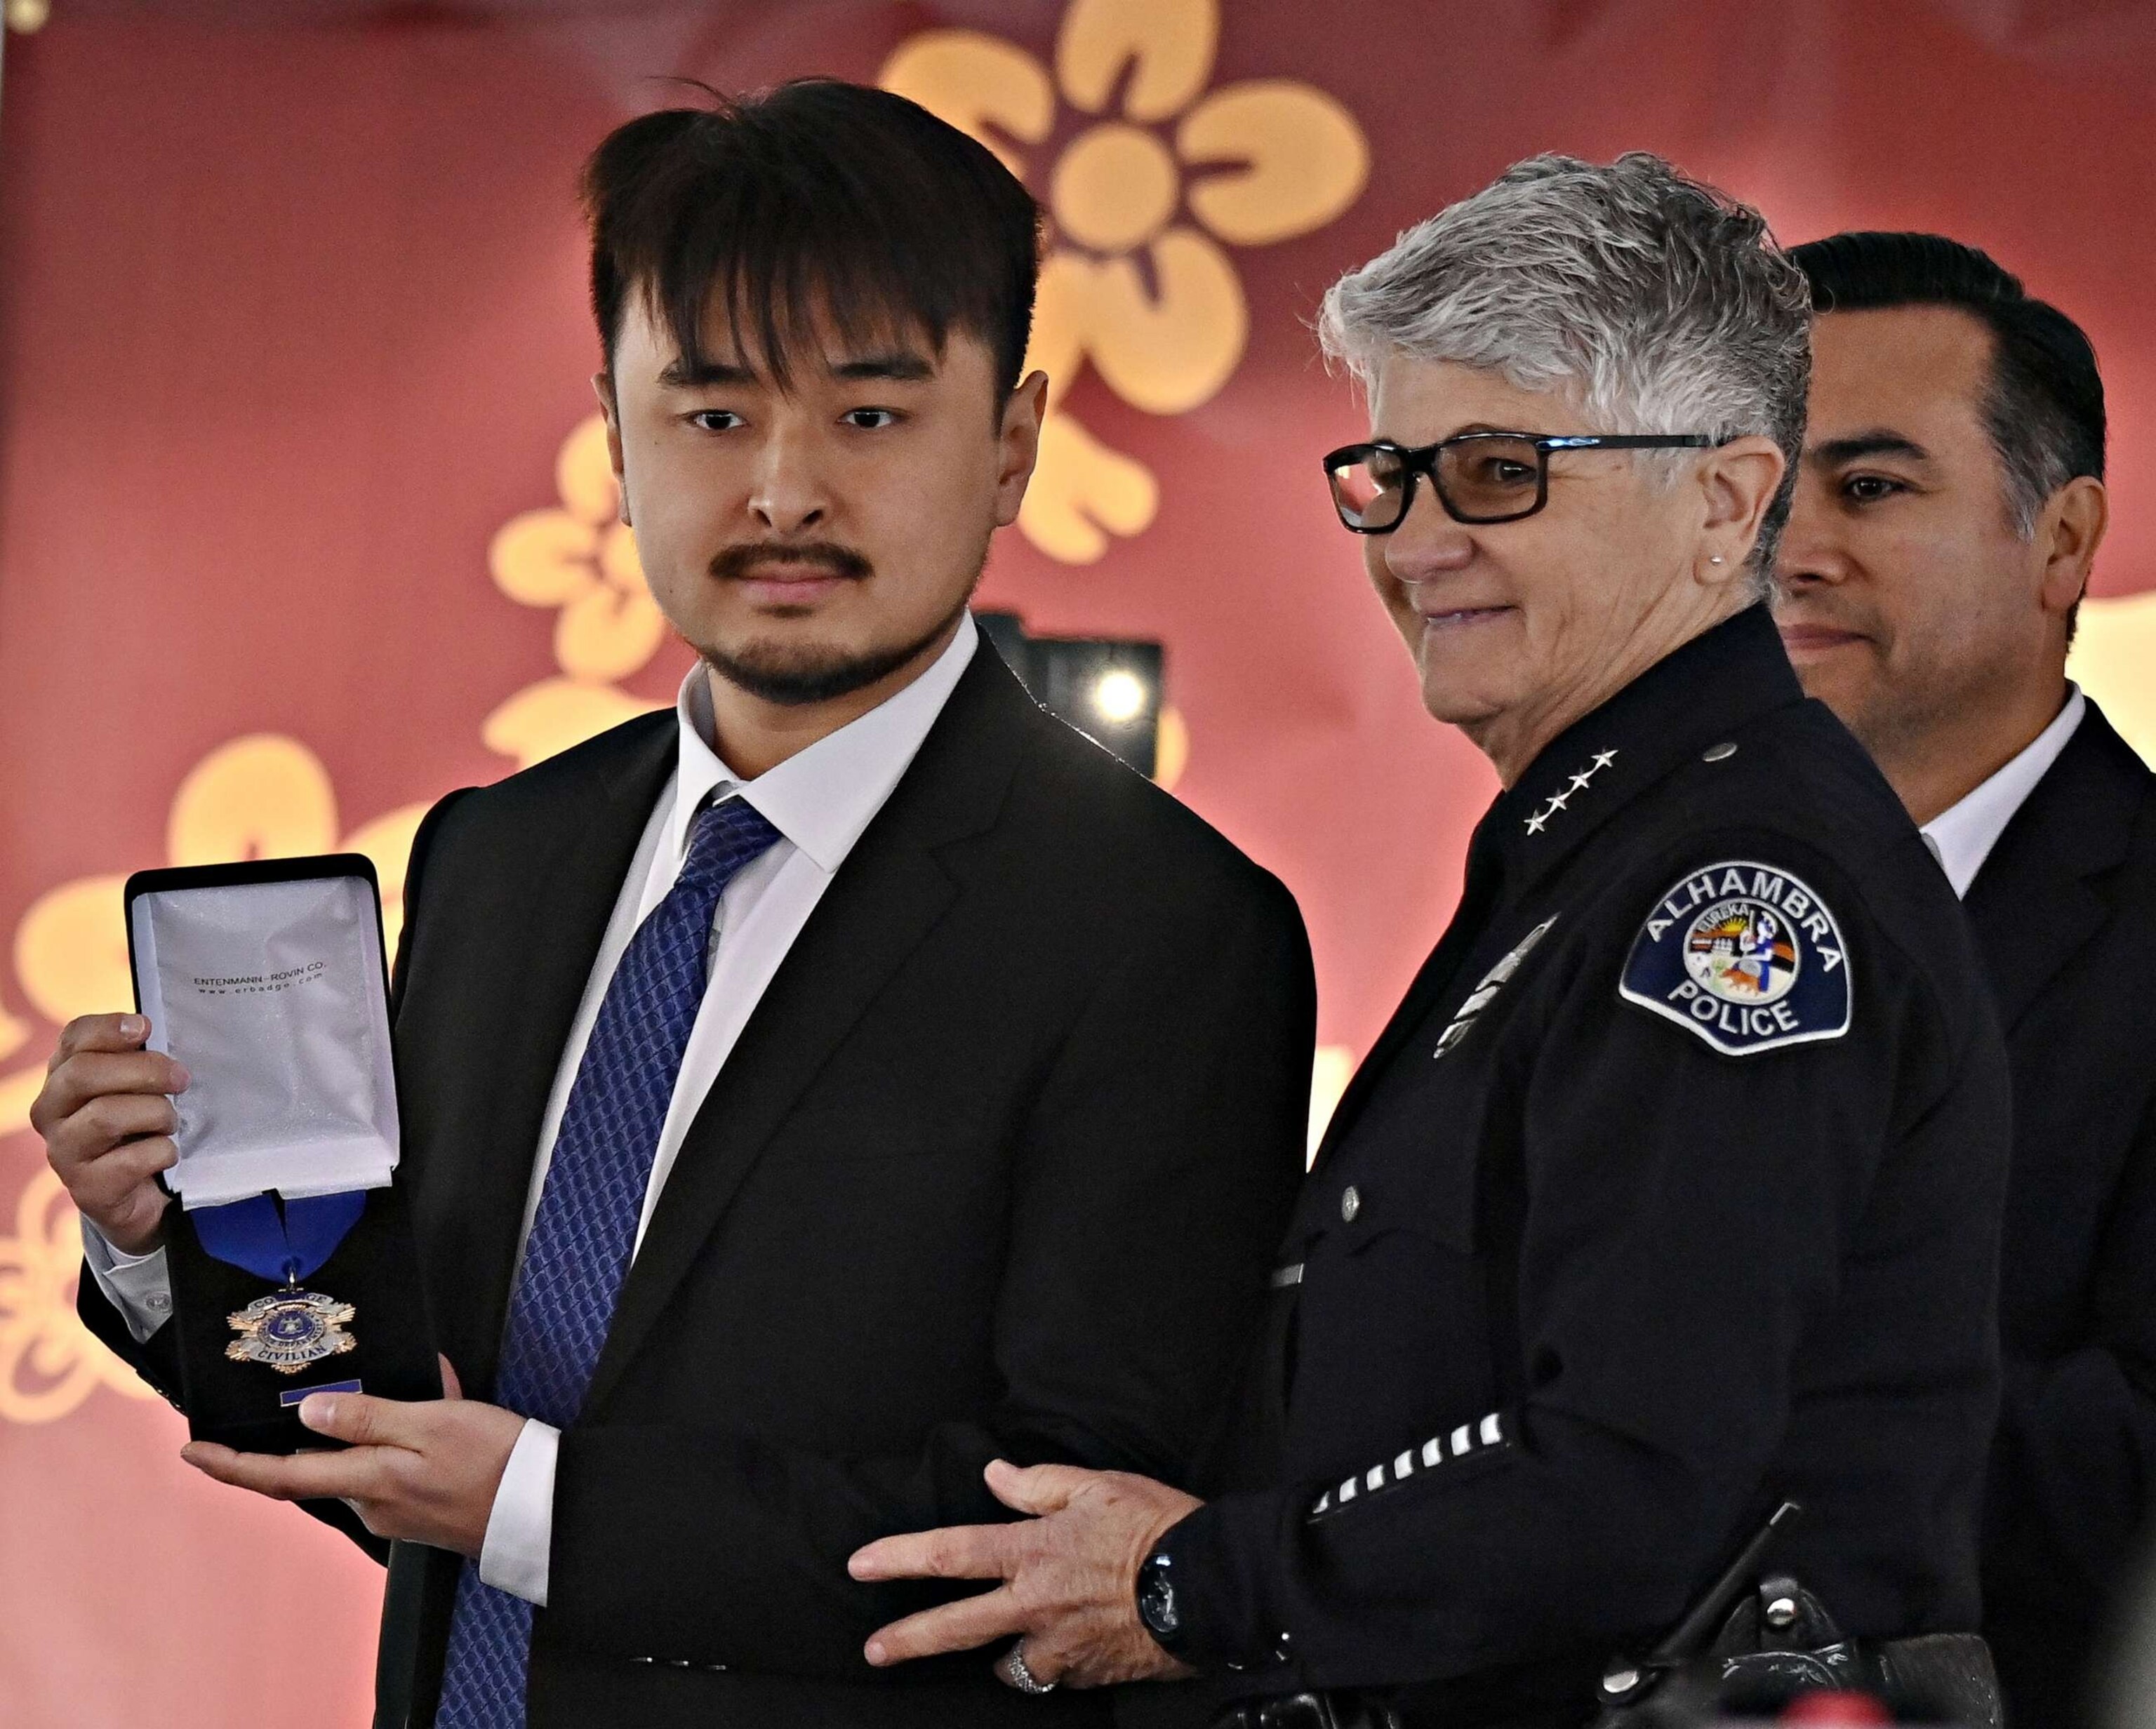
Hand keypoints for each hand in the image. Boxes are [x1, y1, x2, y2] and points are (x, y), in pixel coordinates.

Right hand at [33, 1014, 187, 1254]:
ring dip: (156, 1114)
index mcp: (64, 1077)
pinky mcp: (86, 1188)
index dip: (109, 1028)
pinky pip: (130, 1160)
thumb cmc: (142, 1128)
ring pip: (105, 1116)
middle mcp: (51, 1112)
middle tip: (181, 1079)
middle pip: (83, 1073)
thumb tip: (151, 1029)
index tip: (145, 1028)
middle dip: (143, 1071)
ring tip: (171, 1123)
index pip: (73, 1038)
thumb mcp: (139, 1088)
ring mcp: (63, 1152)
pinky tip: (167, 1154)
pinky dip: (161, 1152)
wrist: (141, 1194)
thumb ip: (139, 1060)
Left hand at [180, 1356, 524, 1554]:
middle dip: (312, 1432)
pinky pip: (390, 1467)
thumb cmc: (493, 1459)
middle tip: (314, 1387)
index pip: (282, 1476)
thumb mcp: (431, 1422)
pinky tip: (433, 1411)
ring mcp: (395, 1511)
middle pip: (318, 1466)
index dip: (233, 1466)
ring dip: (367, 1428)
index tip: (193, 1452)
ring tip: (411, 1390)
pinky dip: (398, 1437)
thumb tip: (306, 1416)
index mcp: (367, 1481)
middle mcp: (371, 1503)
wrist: (543, 1506)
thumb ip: (367, 1417)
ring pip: (357, 1463)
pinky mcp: (419, 1510)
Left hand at [849, 1460, 1201, 1688]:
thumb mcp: (1097, 1485)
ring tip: (1014, 1645)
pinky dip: (1056, 1662)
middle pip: (954, 1628)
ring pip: (1008, 1664)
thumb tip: (996, 1475)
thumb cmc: (1156, 1525)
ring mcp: (1060, 1647)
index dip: (899, 1559)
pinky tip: (1074, 1645)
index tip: (861, 1566)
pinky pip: (1056, 1674)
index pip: (949, 1554)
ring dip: (1004, 1655)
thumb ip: (1038, 1484)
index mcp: (1032, 1551)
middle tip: (876, 1652)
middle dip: (908, 1641)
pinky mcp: (1087, 1675)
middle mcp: (1035, 1605)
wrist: (1210, 1584)